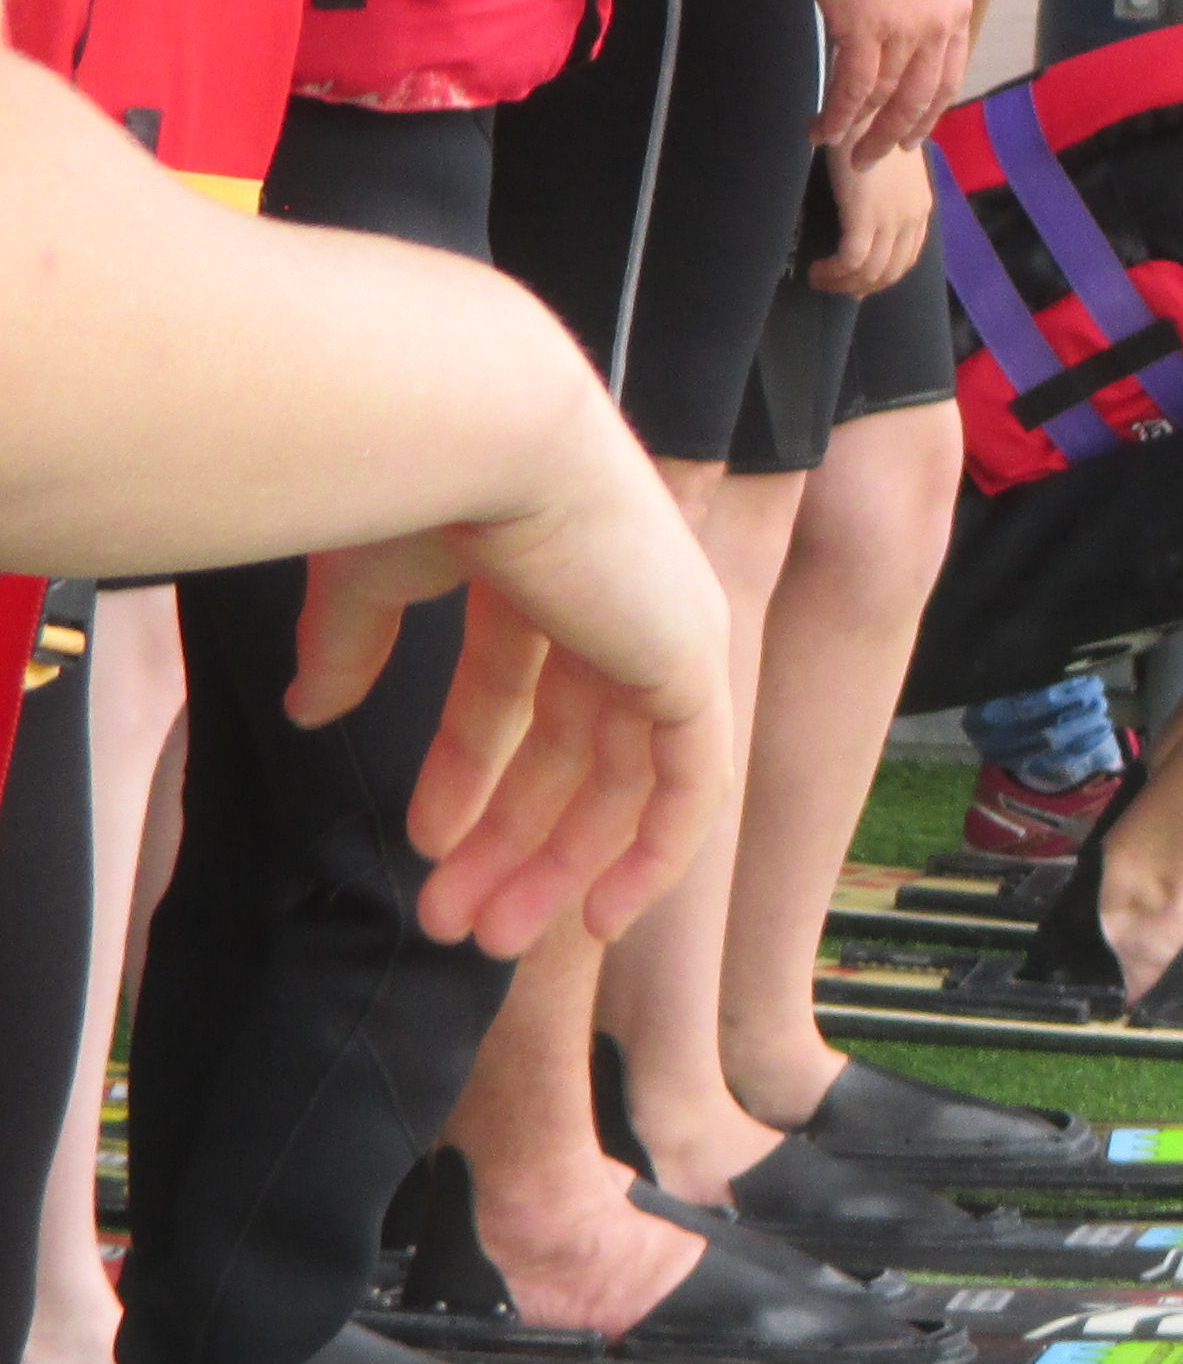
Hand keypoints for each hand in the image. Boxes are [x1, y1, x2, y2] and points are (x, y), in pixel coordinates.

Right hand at [288, 415, 731, 956]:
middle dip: (510, 841)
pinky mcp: (692, 660)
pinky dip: (654, 854)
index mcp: (544, 565)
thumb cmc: (409, 475)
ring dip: (554, 865)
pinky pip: (692, 784)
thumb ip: (350, 643)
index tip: (422, 846)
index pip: (517, 692)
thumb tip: (310, 712)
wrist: (469, 427)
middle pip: (574, 749)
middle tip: (453, 922)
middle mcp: (617, 598)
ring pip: (624, 779)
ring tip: (484, 936)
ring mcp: (663, 628)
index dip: (467, 776)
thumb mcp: (367, 573)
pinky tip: (599, 917)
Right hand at [800, 0, 974, 161]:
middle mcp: (936, 27)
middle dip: (896, 135)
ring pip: (882, 98)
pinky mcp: (862, 27)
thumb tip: (897, 20)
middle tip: (876, 157)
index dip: (928, 112)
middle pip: (919, 99)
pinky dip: (838, 113)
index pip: (947, 78)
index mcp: (955, 11)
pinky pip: (852, 86)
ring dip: (860, 131)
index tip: (913, 133)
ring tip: (843, 151)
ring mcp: (901, 30)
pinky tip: (824, 129)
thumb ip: (916, 1)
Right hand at [806, 127, 934, 294]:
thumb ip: (880, 192)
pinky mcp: (867, 215)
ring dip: (842, 283)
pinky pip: (853, 260)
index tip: (856, 284)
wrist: (868, 105)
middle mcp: (912, 217)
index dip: (881, 277)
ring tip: (819, 278)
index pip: (907, 258)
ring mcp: (892, 219)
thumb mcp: (885, 166)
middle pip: (890, 272)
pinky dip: (834, 272)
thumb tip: (859, 210)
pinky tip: (817, 269)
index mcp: (919, 207)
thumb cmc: (869, 128)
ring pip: (871, 271)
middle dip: (860, 286)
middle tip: (832, 286)